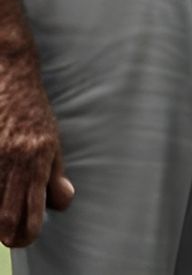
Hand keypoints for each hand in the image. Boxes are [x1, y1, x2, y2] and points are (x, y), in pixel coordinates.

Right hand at [0, 51, 72, 250]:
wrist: (13, 77)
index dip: (28, 234)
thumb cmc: (34, 112)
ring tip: (4, 218)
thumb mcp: (52, 141)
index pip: (32, 212)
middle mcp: (16, 160)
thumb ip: (55, 175)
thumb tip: (62, 204)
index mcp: (39, 159)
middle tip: (12, 236)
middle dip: (9, 235)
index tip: (28, 236)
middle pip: (5, 219)